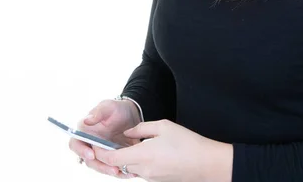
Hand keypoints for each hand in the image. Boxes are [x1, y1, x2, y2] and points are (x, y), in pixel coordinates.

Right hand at [68, 99, 141, 177]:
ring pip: (101, 167)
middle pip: (89, 160)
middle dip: (100, 166)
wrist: (133, 116)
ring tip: (121, 171)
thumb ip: (98, 112)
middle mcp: (90, 145)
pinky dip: (121, 172)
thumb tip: (86, 120)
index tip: (91, 154)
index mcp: (85, 132)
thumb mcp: (109, 106)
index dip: (80, 151)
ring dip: (109, 170)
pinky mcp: (113, 159)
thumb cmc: (117, 109)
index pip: (75, 144)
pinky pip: (113, 168)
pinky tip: (130, 172)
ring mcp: (102, 153)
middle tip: (112, 168)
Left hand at [94, 119, 232, 181]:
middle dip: (113, 156)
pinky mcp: (158, 180)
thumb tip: (128, 132)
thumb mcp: (163, 126)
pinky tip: (149, 153)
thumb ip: (141, 128)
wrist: (207, 163)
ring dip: (127, 160)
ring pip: (130, 169)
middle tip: (110, 144)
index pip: (112, 158)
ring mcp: (151, 177)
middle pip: (119, 165)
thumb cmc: (187, 142)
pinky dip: (139, 163)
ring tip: (132, 146)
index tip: (95, 145)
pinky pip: (142, 172)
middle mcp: (143, 170)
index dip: (100, 153)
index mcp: (142, 155)